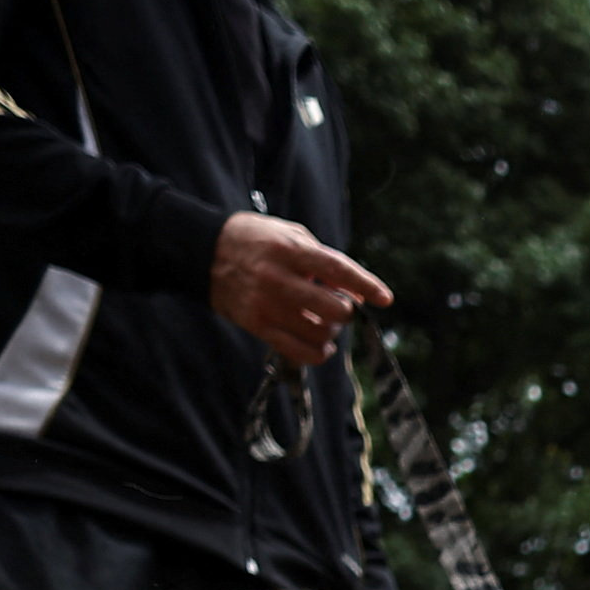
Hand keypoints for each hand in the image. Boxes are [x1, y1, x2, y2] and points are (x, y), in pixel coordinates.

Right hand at [210, 213, 392, 369]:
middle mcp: (278, 278)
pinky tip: (322, 347)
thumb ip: (325, 260)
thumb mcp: (291, 236)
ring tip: (326, 322)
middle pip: (333, 308)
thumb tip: (359, 292)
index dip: (365, 284)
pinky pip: (298, 352)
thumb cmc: (258, 241)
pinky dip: (318, 353)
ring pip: (319, 333)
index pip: (336, 269)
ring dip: (332, 332)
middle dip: (346, 310)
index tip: (386, 299)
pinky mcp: (256, 326)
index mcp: (289, 249)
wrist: (203, 252)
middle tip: (341, 305)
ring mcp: (266, 305)